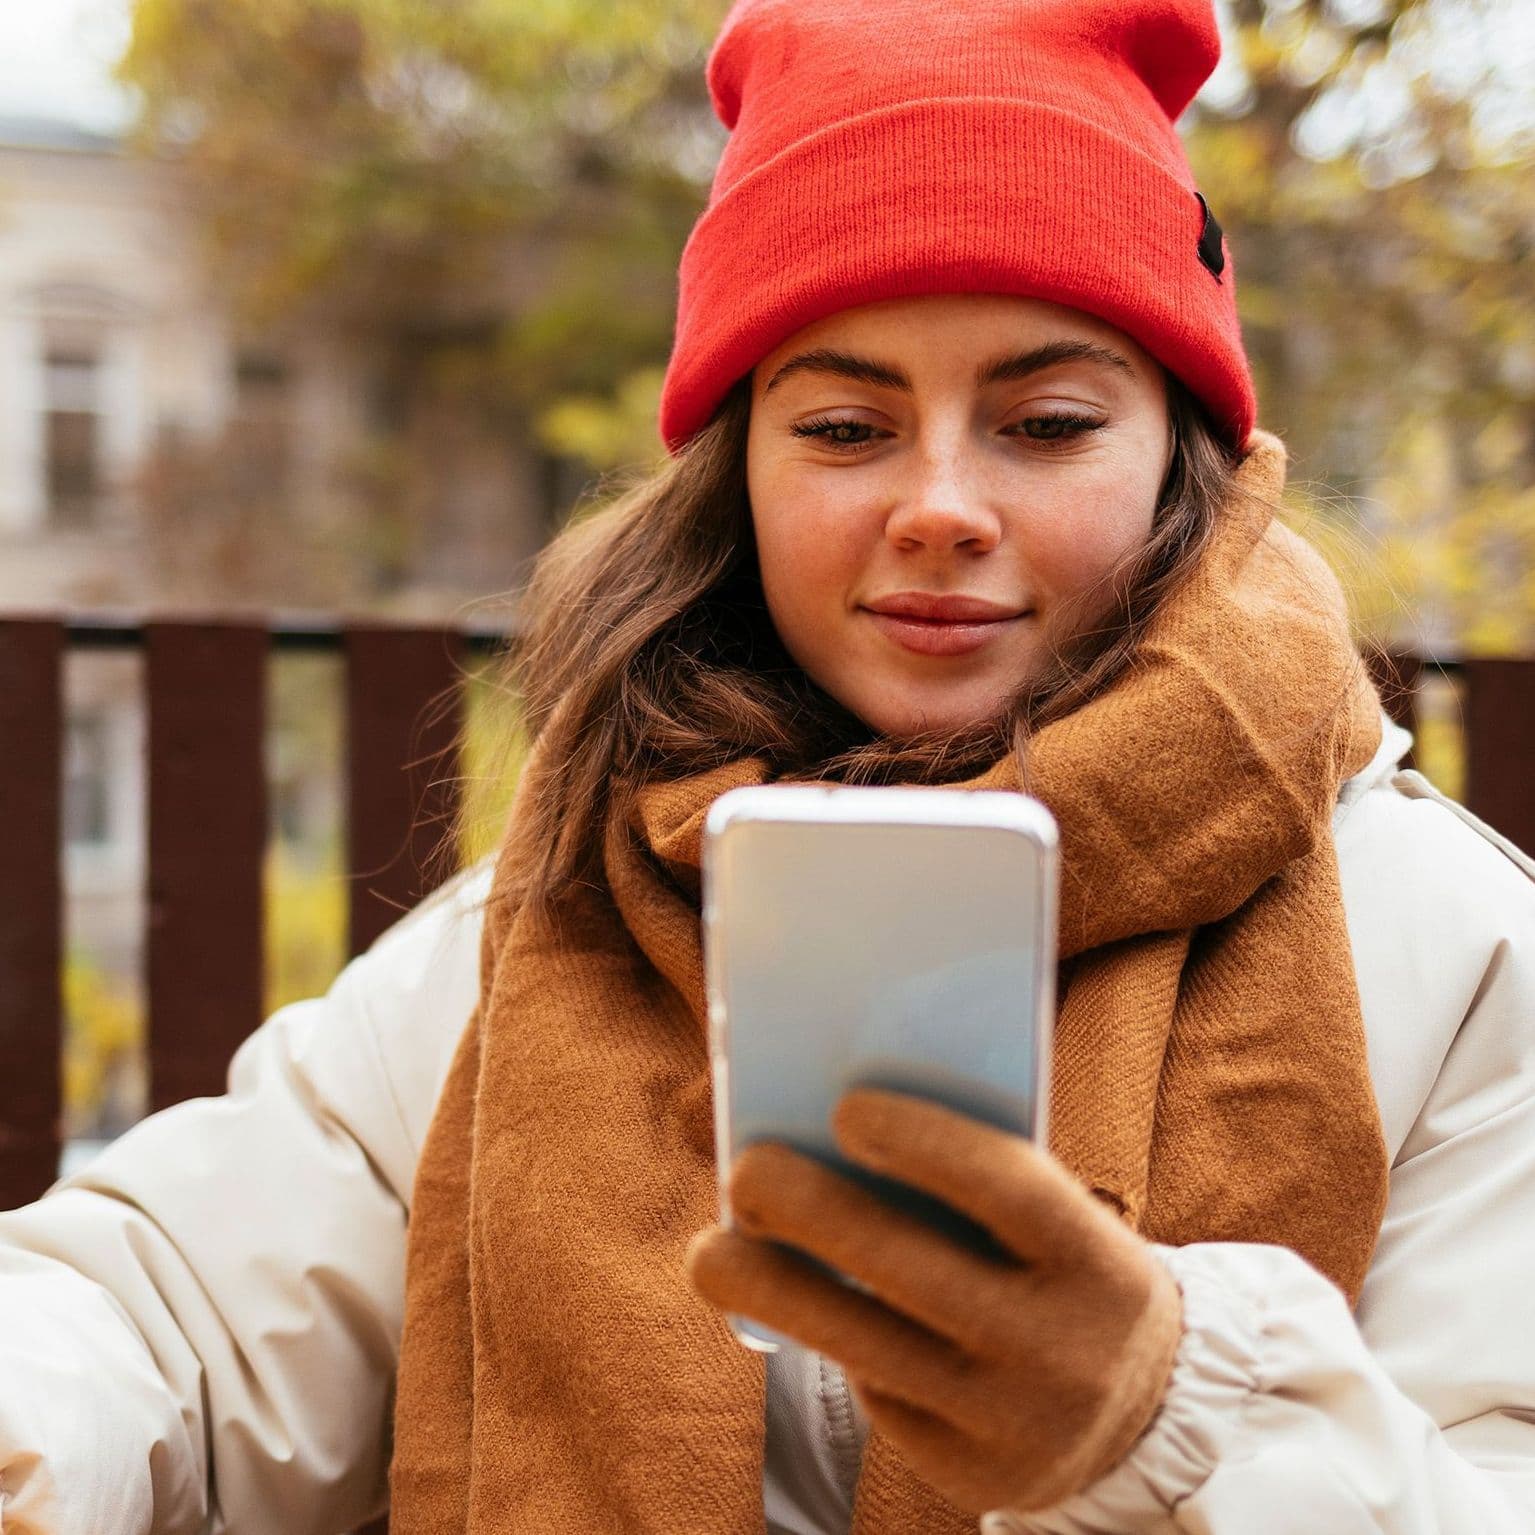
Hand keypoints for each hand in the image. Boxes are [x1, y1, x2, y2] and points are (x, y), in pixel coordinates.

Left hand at [685, 1087, 1182, 1513]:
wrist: (1147, 1411)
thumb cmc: (1064, 1271)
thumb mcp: (1058, 1224)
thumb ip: (972, 1182)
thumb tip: (832, 1128)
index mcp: (1098, 1260)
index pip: (1009, 1188)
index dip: (925, 1144)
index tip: (844, 1108)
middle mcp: (1064, 1348)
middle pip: (915, 1271)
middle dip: (815, 1214)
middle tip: (746, 1169)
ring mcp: (1016, 1422)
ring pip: (870, 1348)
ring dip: (774, 1291)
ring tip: (711, 1254)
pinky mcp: (974, 1474)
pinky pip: (881, 1400)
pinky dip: (835, 1345)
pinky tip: (805, 1311)